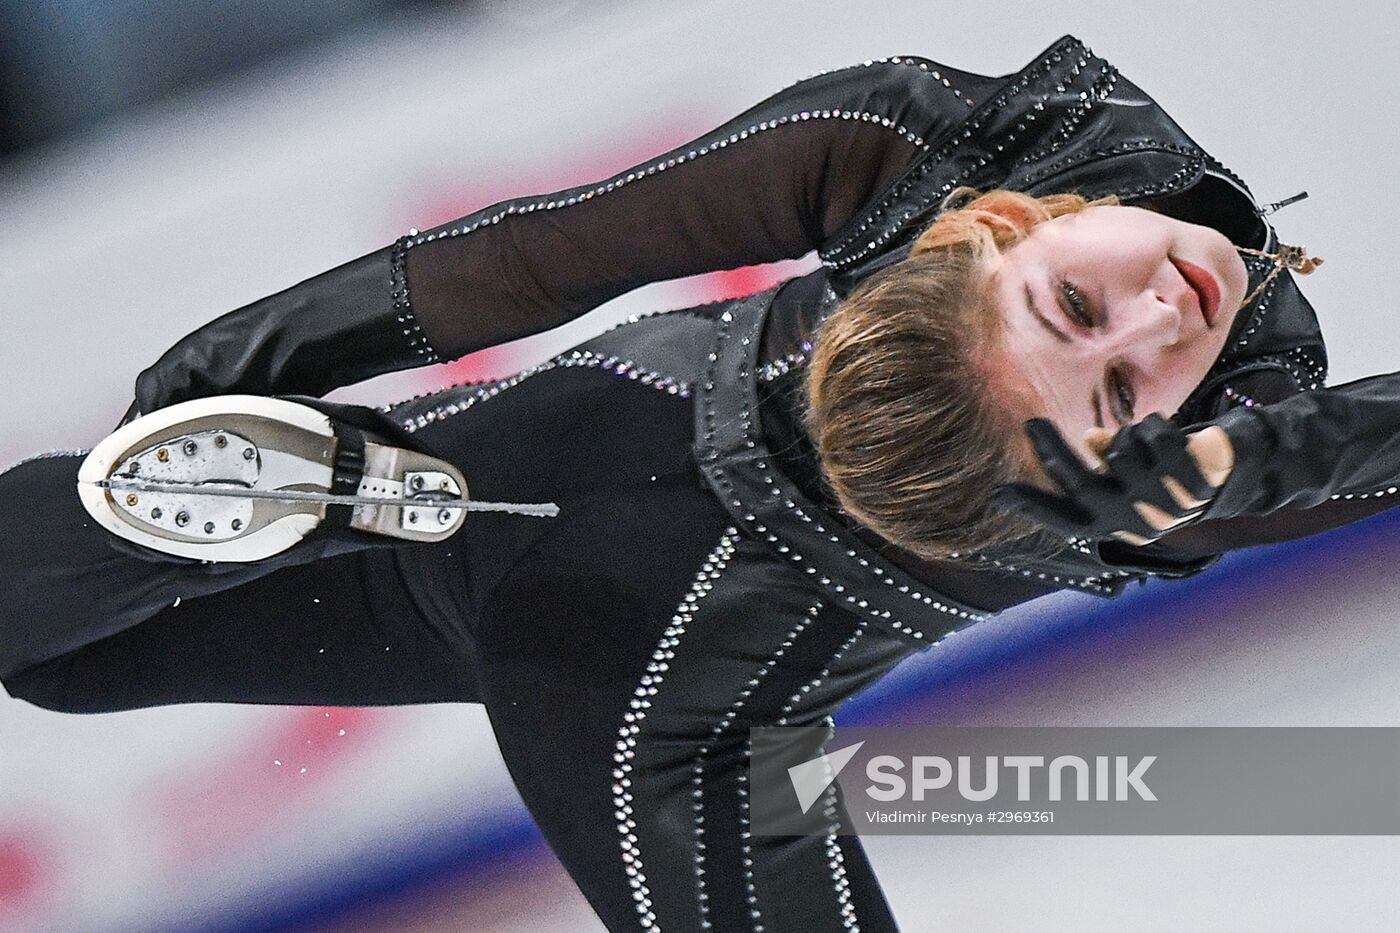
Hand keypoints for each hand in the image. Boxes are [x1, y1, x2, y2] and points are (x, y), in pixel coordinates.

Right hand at [990, 413, 1233, 545]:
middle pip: (1078, 483)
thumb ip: (1103, 467)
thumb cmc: (1169, 477)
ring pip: (1120, 449)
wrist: (1237, 481)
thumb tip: (1089, 442)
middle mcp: (1135, 522)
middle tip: (1032, 422)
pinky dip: (1157, 426)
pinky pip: (1152, 434)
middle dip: (1050, 449)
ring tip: (1146, 439)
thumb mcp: (1129, 477)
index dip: (1032, 507)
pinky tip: (1173, 437)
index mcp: (1116, 525)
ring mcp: (1161, 502)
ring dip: (1129, 433)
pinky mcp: (1189, 478)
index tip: (1000, 493)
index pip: (1064, 520)